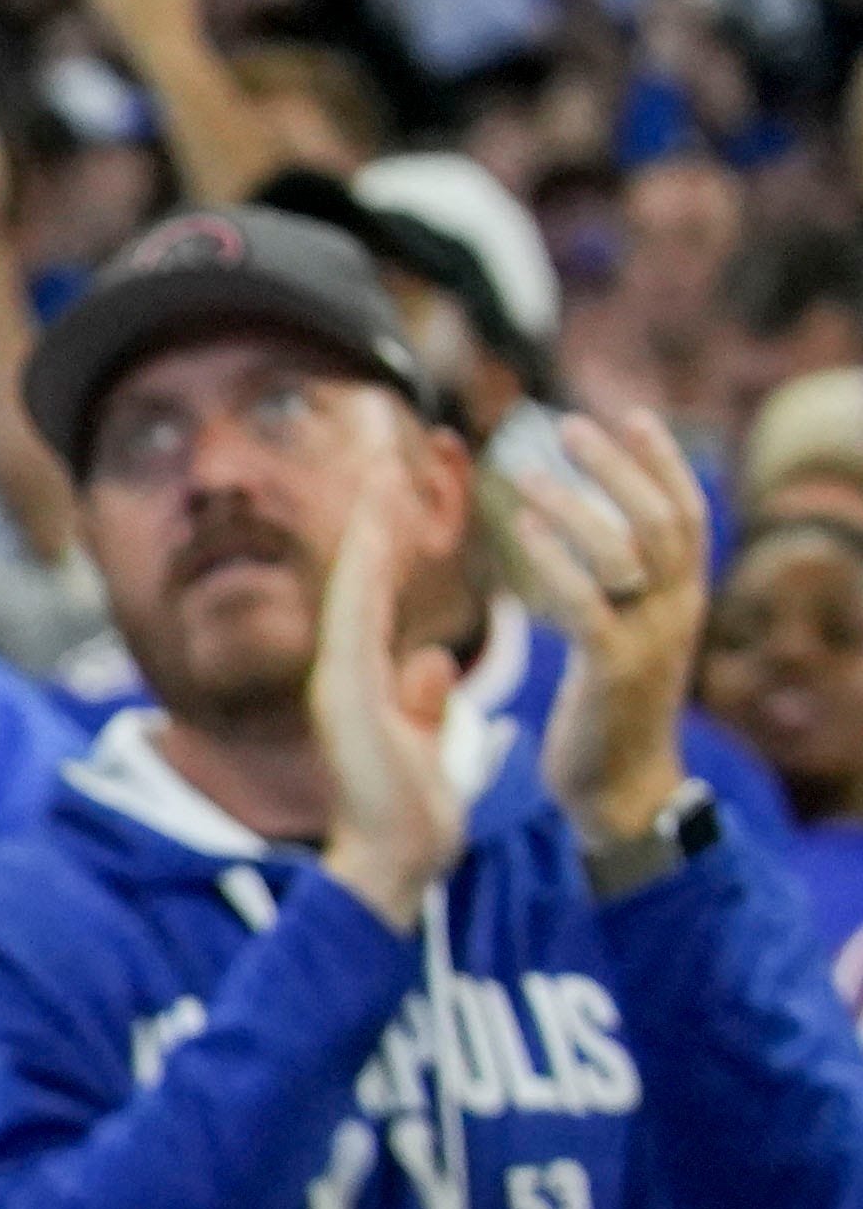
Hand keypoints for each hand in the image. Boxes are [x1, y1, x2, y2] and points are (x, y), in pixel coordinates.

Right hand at [310, 451, 475, 929]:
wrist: (392, 864)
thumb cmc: (410, 817)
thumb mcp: (425, 743)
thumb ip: (424, 700)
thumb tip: (436, 660)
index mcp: (364, 681)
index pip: (379, 594)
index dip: (391, 539)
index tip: (404, 485)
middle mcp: (344, 671)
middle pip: (358, 576)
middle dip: (373, 512)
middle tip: (388, 448)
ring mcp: (339, 680)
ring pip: (353, 583)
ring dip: (366, 522)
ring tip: (382, 464)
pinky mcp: (345, 692)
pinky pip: (357, 614)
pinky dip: (364, 564)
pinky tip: (377, 520)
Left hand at [496, 401, 715, 850]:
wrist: (619, 792)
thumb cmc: (610, 715)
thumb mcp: (629, 642)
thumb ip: (625, 595)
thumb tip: (603, 546)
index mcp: (683, 601)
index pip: (686, 516)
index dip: (663, 464)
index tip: (632, 416)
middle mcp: (676, 612)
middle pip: (661, 520)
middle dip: (619, 467)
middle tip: (569, 423)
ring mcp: (649, 640)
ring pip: (627, 553)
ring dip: (579, 503)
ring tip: (528, 468)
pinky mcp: (610, 670)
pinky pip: (586, 603)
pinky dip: (556, 561)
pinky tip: (522, 530)